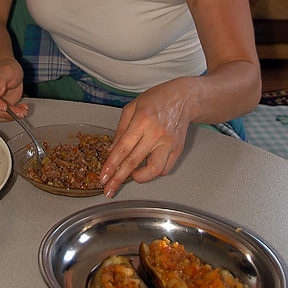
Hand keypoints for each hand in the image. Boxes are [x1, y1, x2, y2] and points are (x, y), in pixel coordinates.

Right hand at [0, 60, 27, 121]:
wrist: (9, 72)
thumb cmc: (5, 68)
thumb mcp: (6, 69)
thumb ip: (0, 80)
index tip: (4, 106)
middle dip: (3, 112)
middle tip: (18, 111)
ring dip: (9, 116)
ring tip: (22, 111)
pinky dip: (10, 116)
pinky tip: (20, 111)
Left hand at [100, 80, 192, 197]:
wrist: (184, 97)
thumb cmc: (157, 99)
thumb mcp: (132, 107)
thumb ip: (121, 129)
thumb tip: (112, 150)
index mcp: (142, 120)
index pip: (123, 148)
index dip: (111, 165)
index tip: (104, 177)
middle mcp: (156, 133)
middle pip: (134, 161)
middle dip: (119, 178)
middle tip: (109, 189)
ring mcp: (169, 143)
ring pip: (154, 170)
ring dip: (140, 177)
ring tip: (132, 176)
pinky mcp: (178, 149)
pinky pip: (166, 168)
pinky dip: (155, 172)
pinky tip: (147, 166)